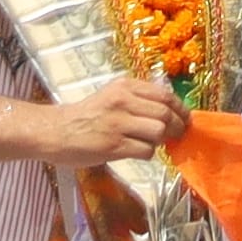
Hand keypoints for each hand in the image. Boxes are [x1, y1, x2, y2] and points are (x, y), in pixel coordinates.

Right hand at [46, 78, 189, 164]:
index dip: (180, 109)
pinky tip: (137, 152)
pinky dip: (147, 153)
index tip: (185, 118)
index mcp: (125, 86)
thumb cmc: (87, 115)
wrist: (57, 131)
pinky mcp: (113, 145)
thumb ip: (138, 99)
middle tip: (177, 135)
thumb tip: (171, 110)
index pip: (165, 95)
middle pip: (165, 114)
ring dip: (161, 141)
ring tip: (152, 143)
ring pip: (159, 132)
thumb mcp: (112, 95)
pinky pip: (146, 150)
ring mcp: (118, 124)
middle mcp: (123, 101)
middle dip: (177, 127)